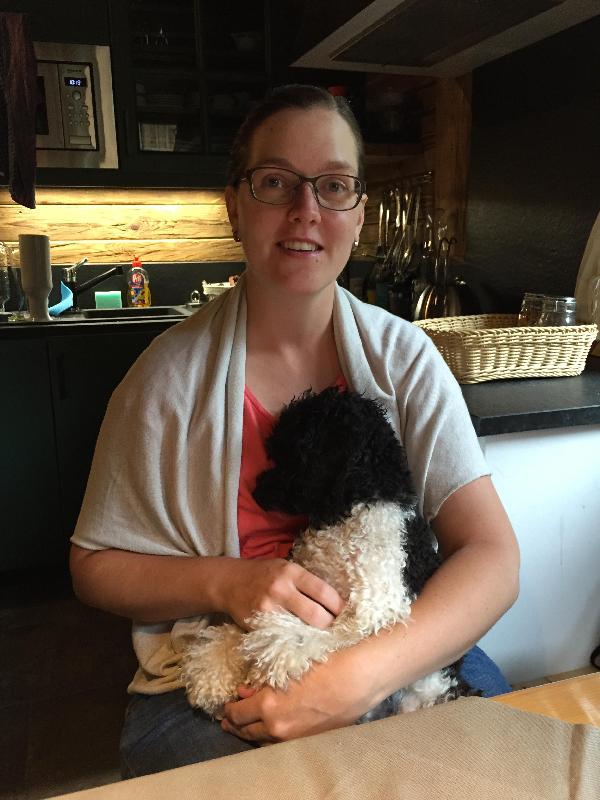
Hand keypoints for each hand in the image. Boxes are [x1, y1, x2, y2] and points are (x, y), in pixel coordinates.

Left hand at [221, 643, 377, 743]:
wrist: (357, 679)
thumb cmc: (323, 664)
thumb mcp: (286, 668)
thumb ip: (261, 684)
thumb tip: (245, 692)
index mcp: (268, 707)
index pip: (237, 714)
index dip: (229, 709)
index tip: (227, 705)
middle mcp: (277, 728)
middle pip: (246, 732)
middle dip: (235, 725)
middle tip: (228, 720)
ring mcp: (294, 739)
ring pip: (263, 742)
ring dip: (252, 733)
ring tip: (245, 728)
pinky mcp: (309, 742)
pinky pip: (282, 745)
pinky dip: (272, 738)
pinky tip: (272, 731)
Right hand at [222, 558, 344, 630]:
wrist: (228, 582)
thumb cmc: (263, 575)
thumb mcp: (285, 568)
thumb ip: (306, 582)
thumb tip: (336, 600)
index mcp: (291, 572)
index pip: (324, 592)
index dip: (339, 606)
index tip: (345, 614)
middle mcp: (280, 589)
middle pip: (317, 615)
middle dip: (329, 625)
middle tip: (334, 629)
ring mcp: (268, 609)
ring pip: (302, 630)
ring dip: (313, 635)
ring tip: (320, 637)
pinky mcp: (258, 625)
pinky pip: (283, 637)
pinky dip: (294, 640)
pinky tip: (299, 640)